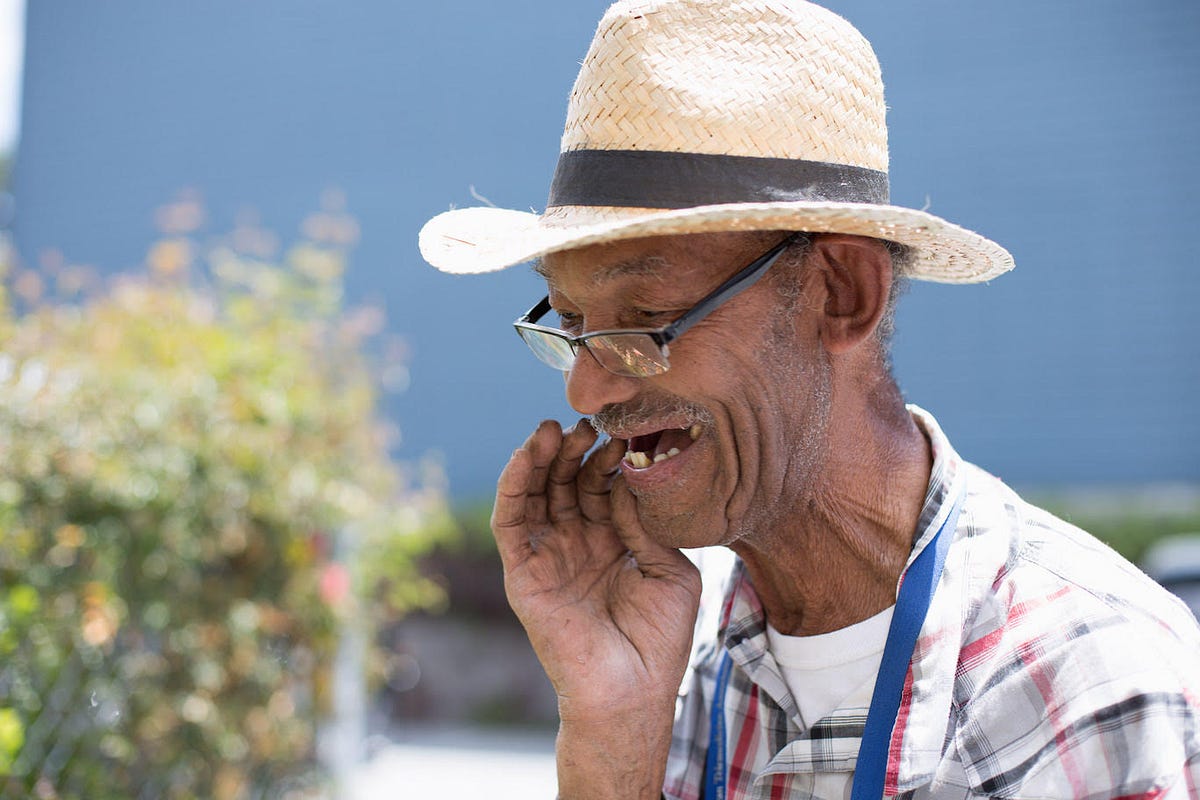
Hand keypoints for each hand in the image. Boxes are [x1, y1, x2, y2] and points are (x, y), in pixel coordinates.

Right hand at [492, 419, 701, 797]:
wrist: (631, 690)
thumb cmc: (659, 639)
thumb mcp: (669, 570)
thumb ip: (647, 523)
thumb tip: (631, 476)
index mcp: (614, 542)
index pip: (603, 486)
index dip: (610, 458)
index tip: (627, 431)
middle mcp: (578, 544)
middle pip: (567, 482)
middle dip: (575, 451)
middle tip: (590, 424)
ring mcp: (548, 556)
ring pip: (535, 493)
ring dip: (541, 458)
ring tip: (554, 428)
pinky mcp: (522, 572)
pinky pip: (510, 520)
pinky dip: (514, 483)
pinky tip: (528, 454)